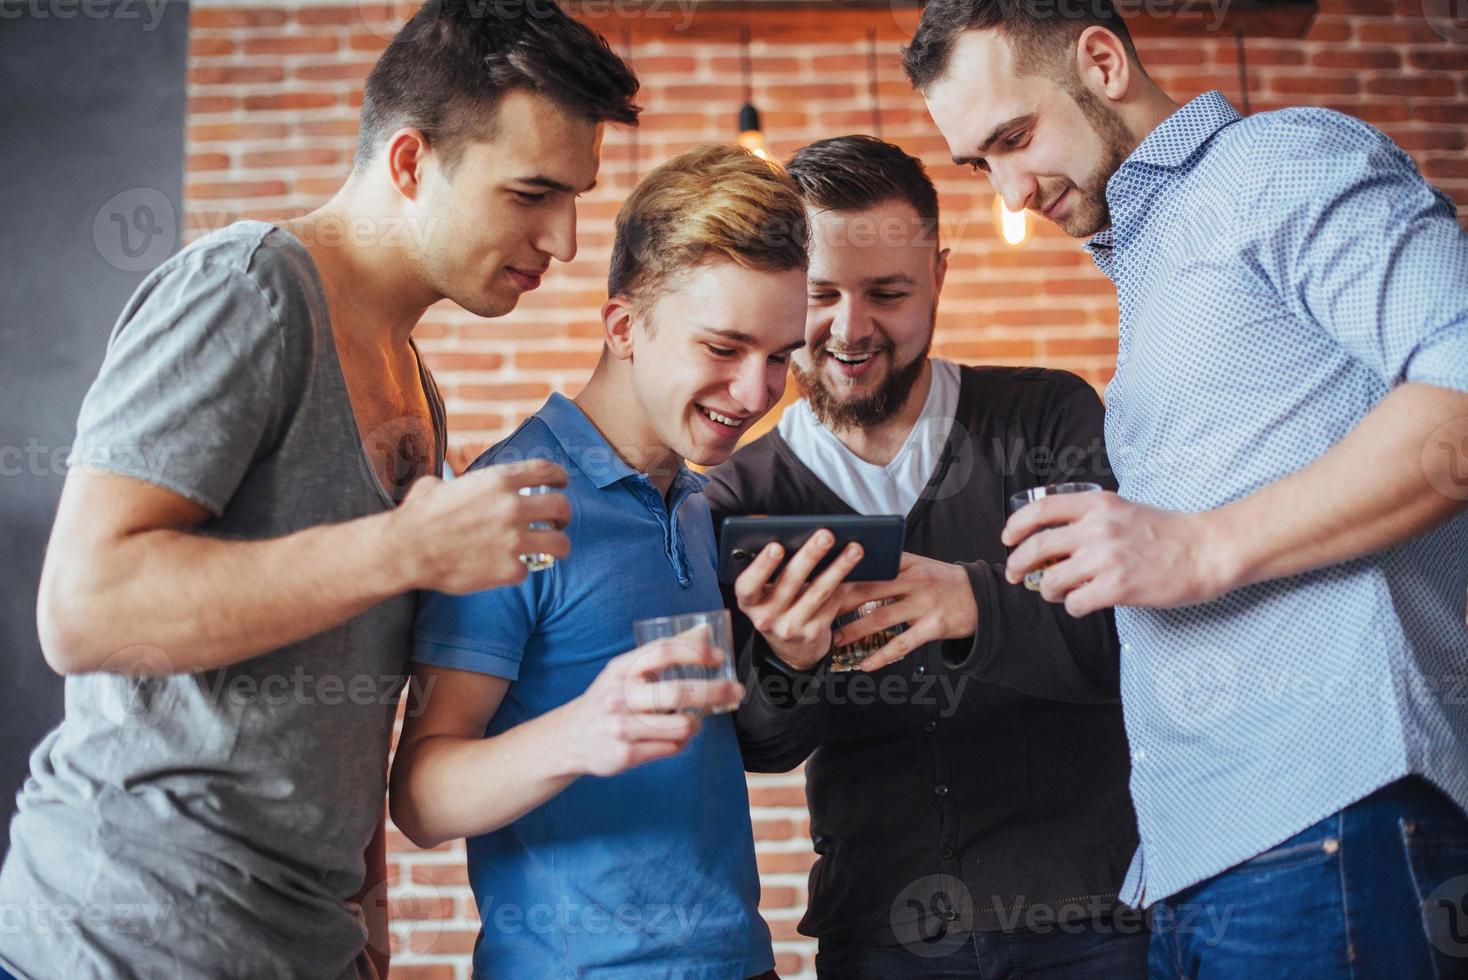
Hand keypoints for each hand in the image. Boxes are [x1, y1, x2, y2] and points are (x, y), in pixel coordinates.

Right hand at [394, 459, 572, 592]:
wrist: (405, 549)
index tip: (561, 484)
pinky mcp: (509, 570)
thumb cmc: (418, 515)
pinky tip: (507, 569)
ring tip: (550, 551)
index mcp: (499, 481)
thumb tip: (448, 484)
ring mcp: (514, 540)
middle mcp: (512, 507)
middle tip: (557, 523)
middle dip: (563, 516)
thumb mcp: (440, 484)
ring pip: (560, 543)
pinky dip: (519, 571)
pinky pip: (530, 570)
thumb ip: (458, 482)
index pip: (546, 471)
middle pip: (561, 507)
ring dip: (558, 546)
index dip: (560, 477)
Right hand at [557, 627, 744, 776]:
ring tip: (695, 720)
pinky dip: (681, 742)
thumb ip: (662, 653)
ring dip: (696, 723)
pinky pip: (670, 748)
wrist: (569, 737)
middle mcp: (618, 697)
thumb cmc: (608, 698)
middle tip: (735, 691)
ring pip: (680, 726)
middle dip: (715, 691)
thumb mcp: (625, 670)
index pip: (662, 652)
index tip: (719, 657)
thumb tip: (706, 631)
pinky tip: (674, 737)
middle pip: (677, 693)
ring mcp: (621, 728)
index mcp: (620, 669)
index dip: (695, 652)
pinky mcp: (625, 755)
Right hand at [733, 531, 865, 671]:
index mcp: (748, 602)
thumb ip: (766, 563)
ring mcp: (790, 628)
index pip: (748, 585)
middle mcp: (765, 618)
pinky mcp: (813, 634)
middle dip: (810, 556)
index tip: (776, 546)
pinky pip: (832, 605)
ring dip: (838, 568)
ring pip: (818, 593)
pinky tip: (857, 571)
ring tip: (855, 549)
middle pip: (790, 583)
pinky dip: (845, 585)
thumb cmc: (776, 605)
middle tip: (827, 535)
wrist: (790, 650)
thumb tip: (765, 521)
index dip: (761, 566)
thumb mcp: (762, 591)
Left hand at [831, 553, 977, 671]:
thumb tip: (850, 571)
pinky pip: (902, 644)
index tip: (818, 579)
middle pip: (870, 590)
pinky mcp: (934, 627)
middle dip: (839, 602)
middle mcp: (916, 580)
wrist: (983, 597)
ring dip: (854, 631)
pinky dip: (881, 656)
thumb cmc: (943, 581)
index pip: (871, 564)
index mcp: (909, 562)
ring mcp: (925, 604)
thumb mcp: (920, 565)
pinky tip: (864, 664)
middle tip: (816, 611)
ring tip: (833, 640)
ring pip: (881, 618)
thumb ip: (891, 566)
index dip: (842, 572)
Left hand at [1001, 491, 1231, 617]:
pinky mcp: (1118, 587)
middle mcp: (1097, 528)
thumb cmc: (1166, 532)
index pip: (1040, 509)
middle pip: (1036, 547)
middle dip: (1018, 565)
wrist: (1206, 550)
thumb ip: (1089, 516)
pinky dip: (1073, 607)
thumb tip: (1050, 537)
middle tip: (1016, 575)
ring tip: (1059, 592)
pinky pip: (1075, 603)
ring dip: (1048, 591)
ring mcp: (1107, 558)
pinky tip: (1084, 603)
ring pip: (1052, 580)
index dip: (1016, 525)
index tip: (1007, 538)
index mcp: (1097, 504)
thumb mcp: (1123, 509)